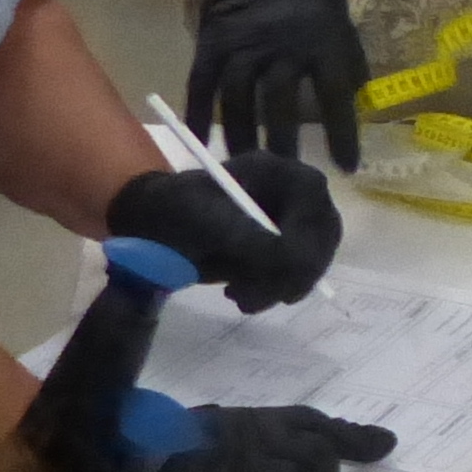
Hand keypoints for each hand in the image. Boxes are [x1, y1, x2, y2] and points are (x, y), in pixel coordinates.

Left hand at [106, 153, 341, 312]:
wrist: (150, 226)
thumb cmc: (174, 212)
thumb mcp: (208, 223)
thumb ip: (252, 240)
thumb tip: (292, 262)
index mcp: (278, 172)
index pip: (314, 205)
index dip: (306, 243)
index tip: (281, 276)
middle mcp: (292, 194)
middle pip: (322, 236)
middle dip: (294, 273)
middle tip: (256, 298)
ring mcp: (289, 221)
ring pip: (312, 260)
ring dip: (280, 287)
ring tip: (239, 299)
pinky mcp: (281, 247)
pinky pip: (297, 274)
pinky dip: (273, 290)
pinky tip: (242, 294)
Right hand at [127, 402, 395, 471]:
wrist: (116, 468)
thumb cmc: (163, 446)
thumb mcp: (218, 427)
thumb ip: (268, 432)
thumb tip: (314, 440)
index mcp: (252, 418)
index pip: (316, 423)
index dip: (352, 436)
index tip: (384, 446)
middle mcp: (258, 441)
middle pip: (321, 464)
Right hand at [186, 0, 368, 171]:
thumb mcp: (338, 15)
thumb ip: (347, 57)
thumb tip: (359, 98)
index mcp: (321, 40)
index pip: (336, 94)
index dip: (343, 133)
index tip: (348, 168)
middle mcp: (282, 49)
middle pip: (282, 107)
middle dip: (286, 147)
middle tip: (287, 180)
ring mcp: (243, 48)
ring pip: (241, 103)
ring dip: (244, 141)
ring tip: (246, 173)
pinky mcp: (212, 46)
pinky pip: (204, 87)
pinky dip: (200, 116)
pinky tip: (200, 143)